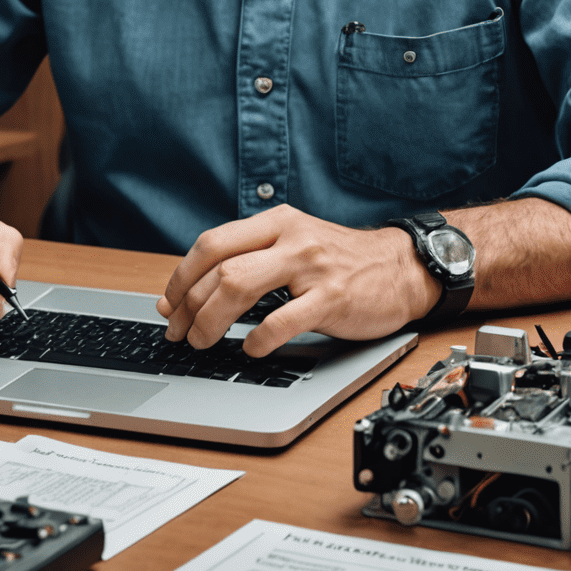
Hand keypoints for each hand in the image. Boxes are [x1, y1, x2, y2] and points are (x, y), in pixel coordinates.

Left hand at [157, 204, 438, 357]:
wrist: (402, 268)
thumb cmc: (342, 261)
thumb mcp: (295, 243)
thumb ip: (251, 258)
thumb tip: (191, 293)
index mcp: (276, 221)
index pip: (211, 243)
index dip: (181, 276)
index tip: (168, 304)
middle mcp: (291, 237)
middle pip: (218, 265)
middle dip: (188, 303)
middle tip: (178, 332)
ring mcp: (311, 266)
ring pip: (239, 286)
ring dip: (210, 320)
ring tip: (203, 342)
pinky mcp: (332, 298)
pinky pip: (281, 321)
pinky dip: (257, 340)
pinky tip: (252, 349)